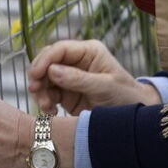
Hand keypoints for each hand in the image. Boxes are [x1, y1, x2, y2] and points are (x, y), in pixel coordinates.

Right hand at [27, 40, 160, 113]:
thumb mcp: (105, 86)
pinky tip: (51, 111)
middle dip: (38, 75)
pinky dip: (45, 101)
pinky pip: (48, 93)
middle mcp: (76, 61)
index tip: (35, 74)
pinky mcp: (65, 93)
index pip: (60, 49)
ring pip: (44, 78)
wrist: (132, 119)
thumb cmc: (125, 96)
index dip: (45, 60)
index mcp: (88, 51)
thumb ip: (78, 78)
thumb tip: (52, 70)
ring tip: (46, 106)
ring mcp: (69, 77)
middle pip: (48, 61)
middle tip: (34, 90)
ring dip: (40, 91)